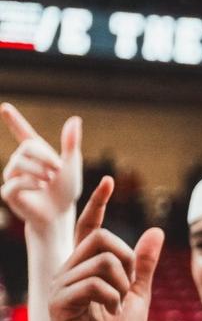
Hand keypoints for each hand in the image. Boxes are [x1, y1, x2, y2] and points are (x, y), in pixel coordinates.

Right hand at [0, 104, 81, 233]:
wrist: (60, 213)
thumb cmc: (66, 189)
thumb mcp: (71, 164)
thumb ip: (71, 143)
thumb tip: (74, 119)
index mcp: (36, 153)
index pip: (23, 132)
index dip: (14, 120)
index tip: (5, 107)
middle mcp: (20, 162)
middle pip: (26, 147)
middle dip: (45, 157)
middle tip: (57, 169)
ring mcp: (12, 177)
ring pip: (19, 163)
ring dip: (39, 170)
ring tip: (50, 179)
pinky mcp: (8, 192)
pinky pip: (15, 182)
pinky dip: (31, 183)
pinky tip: (41, 187)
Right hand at [48, 177, 162, 320]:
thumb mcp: (139, 294)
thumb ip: (144, 264)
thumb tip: (156, 230)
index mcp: (86, 267)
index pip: (88, 227)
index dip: (98, 203)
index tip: (109, 180)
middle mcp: (68, 271)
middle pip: (101, 236)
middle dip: (126, 258)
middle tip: (126, 287)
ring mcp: (61, 286)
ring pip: (102, 258)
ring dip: (121, 282)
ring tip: (116, 305)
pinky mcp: (58, 303)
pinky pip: (95, 282)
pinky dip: (113, 297)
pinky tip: (108, 313)